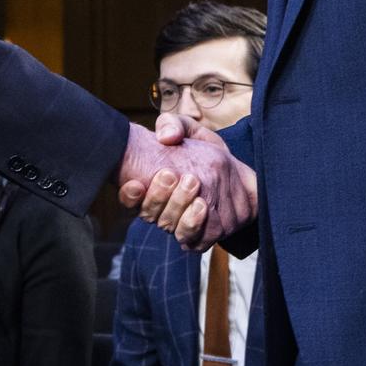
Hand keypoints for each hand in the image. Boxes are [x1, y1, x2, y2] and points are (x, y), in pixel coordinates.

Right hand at [117, 118, 256, 250]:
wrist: (236, 175)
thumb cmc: (205, 153)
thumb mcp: (189, 130)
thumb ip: (173, 125)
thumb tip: (166, 136)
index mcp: (150, 187)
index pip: (129, 198)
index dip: (129, 195)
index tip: (135, 183)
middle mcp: (161, 209)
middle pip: (150, 214)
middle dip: (159, 196)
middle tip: (171, 174)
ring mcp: (179, 224)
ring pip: (170, 227)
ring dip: (178, 208)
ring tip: (191, 187)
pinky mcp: (201, 236)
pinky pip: (194, 240)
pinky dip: (196, 226)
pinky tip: (202, 207)